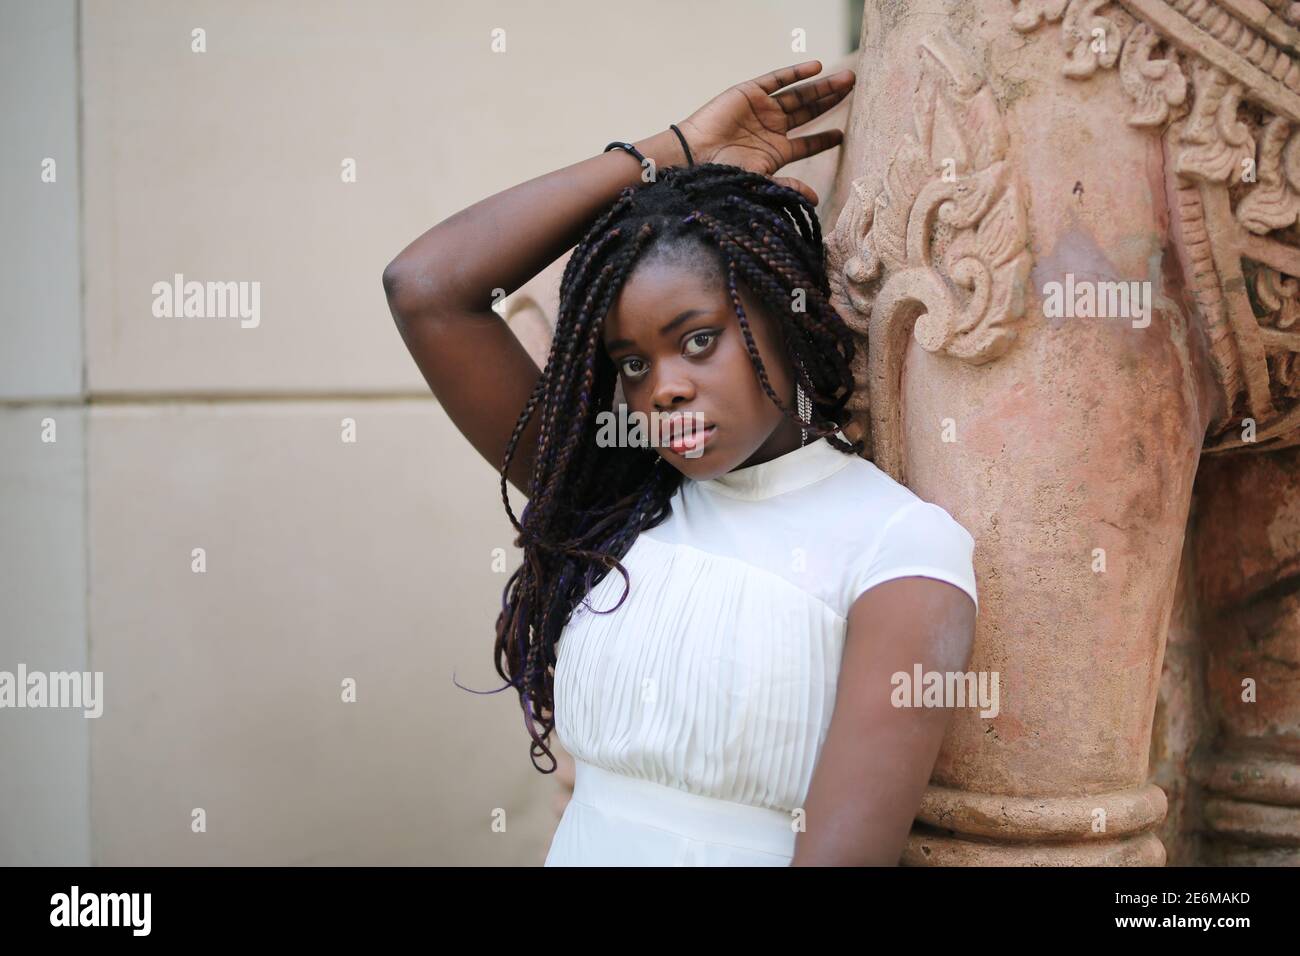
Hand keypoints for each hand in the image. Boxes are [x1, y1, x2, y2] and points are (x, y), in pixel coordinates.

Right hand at [675, 60, 854, 205]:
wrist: (693, 156)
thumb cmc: (721, 174)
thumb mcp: (759, 182)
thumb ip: (788, 186)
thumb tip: (815, 199)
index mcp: (774, 151)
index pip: (806, 144)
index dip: (824, 139)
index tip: (842, 134)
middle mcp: (770, 128)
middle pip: (808, 112)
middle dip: (831, 100)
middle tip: (854, 88)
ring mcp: (761, 109)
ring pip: (799, 94)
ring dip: (823, 86)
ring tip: (848, 79)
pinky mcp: (749, 92)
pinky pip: (777, 79)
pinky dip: (797, 73)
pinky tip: (818, 67)